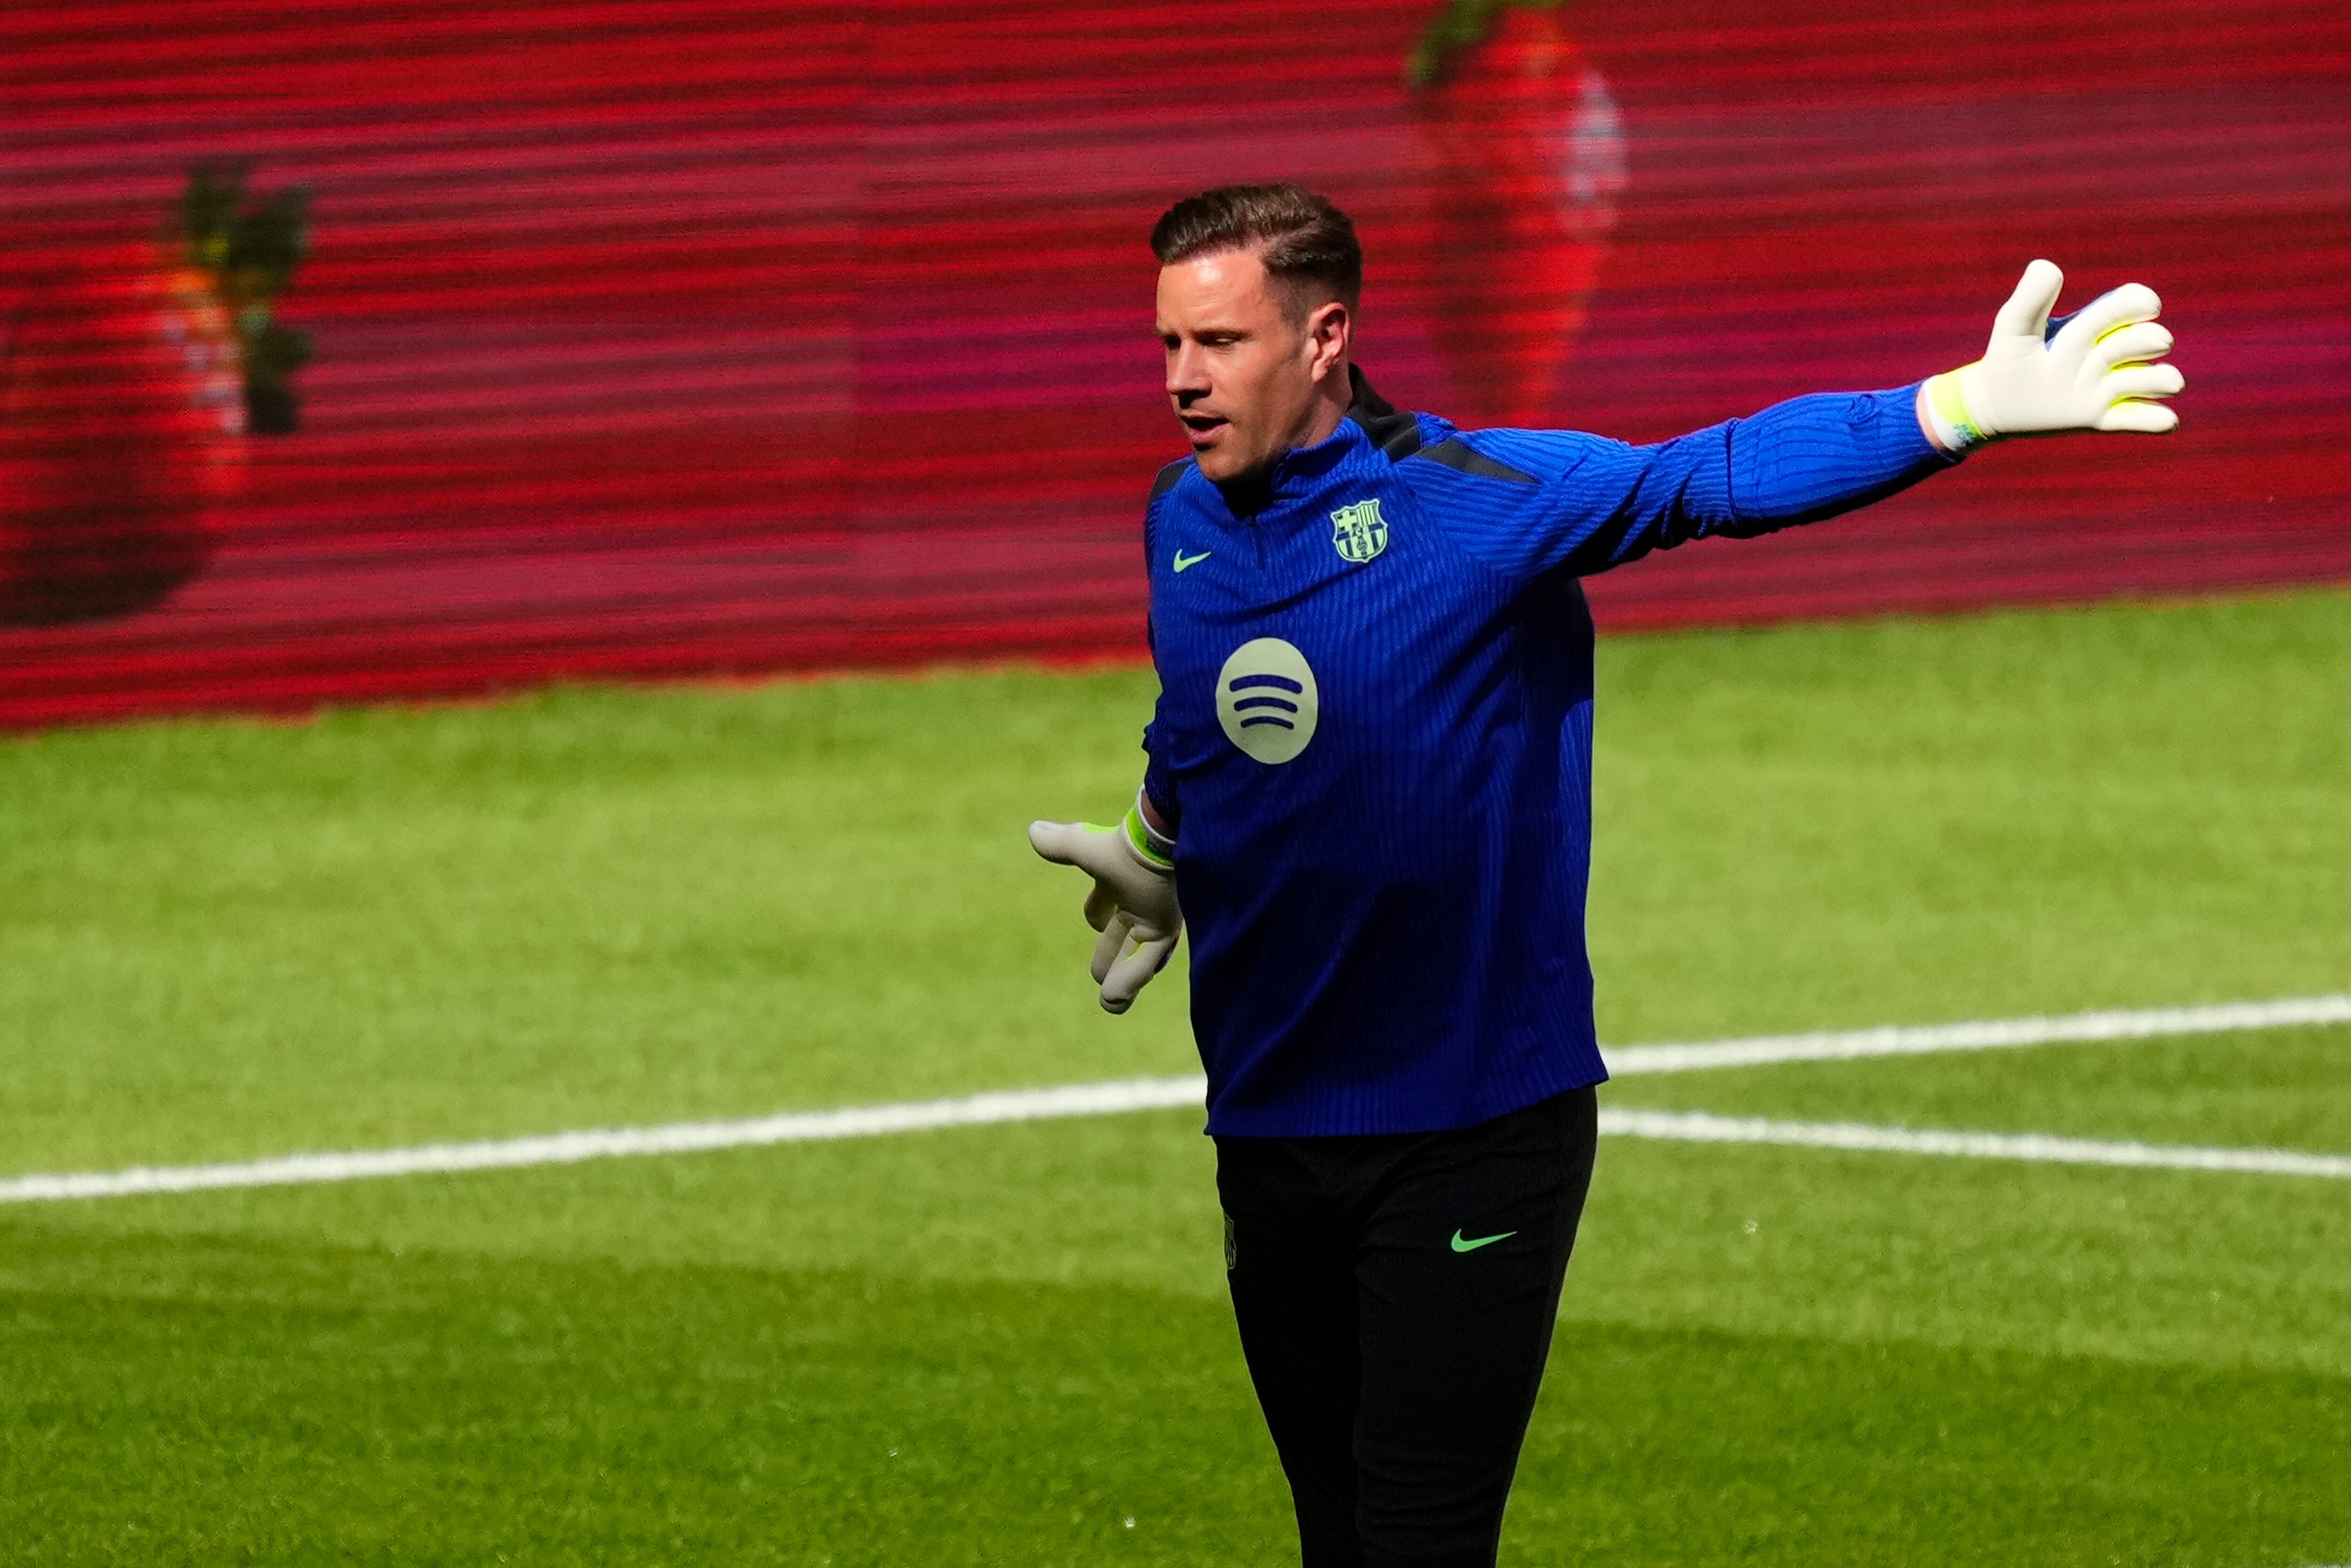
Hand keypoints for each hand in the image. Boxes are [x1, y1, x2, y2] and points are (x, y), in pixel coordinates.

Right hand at [1027, 816, 1180, 1013]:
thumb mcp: (1084, 847)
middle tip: (1101, 980)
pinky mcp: (1167, 929)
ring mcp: (1154, 917)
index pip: (1101, 908)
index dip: (1095, 915)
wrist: (1162, 845)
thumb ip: (1060, 845)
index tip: (1095, 921)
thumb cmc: (1124, 844)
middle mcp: (1137, 903)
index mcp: (1116, 884)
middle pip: (1120, 940)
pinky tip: (1116, 998)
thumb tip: (1034, 831)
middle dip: (1108, 960)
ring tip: (1111, 1005)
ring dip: (1122, 982)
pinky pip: (1148, 962)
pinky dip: (1131, 980)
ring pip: (1136, 957)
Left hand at [1922, 260, 2183, 448]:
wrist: (1994, 403)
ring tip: (2171, 381)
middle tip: (2159, 341)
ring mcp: (2106, 387)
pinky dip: (2153, 420)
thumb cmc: (2008, 358)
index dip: (2137, 305)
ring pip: (2146, 381)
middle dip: (2149, 341)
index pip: (2123, 308)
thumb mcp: (2013, 328)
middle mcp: (2106, 354)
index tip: (2147, 304)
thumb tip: (2047, 267)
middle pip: (2141, 342)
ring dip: (2160, 380)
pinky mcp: (2101, 416)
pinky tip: (2168, 421)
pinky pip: (2134, 419)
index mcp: (2089, 326)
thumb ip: (2029, 300)